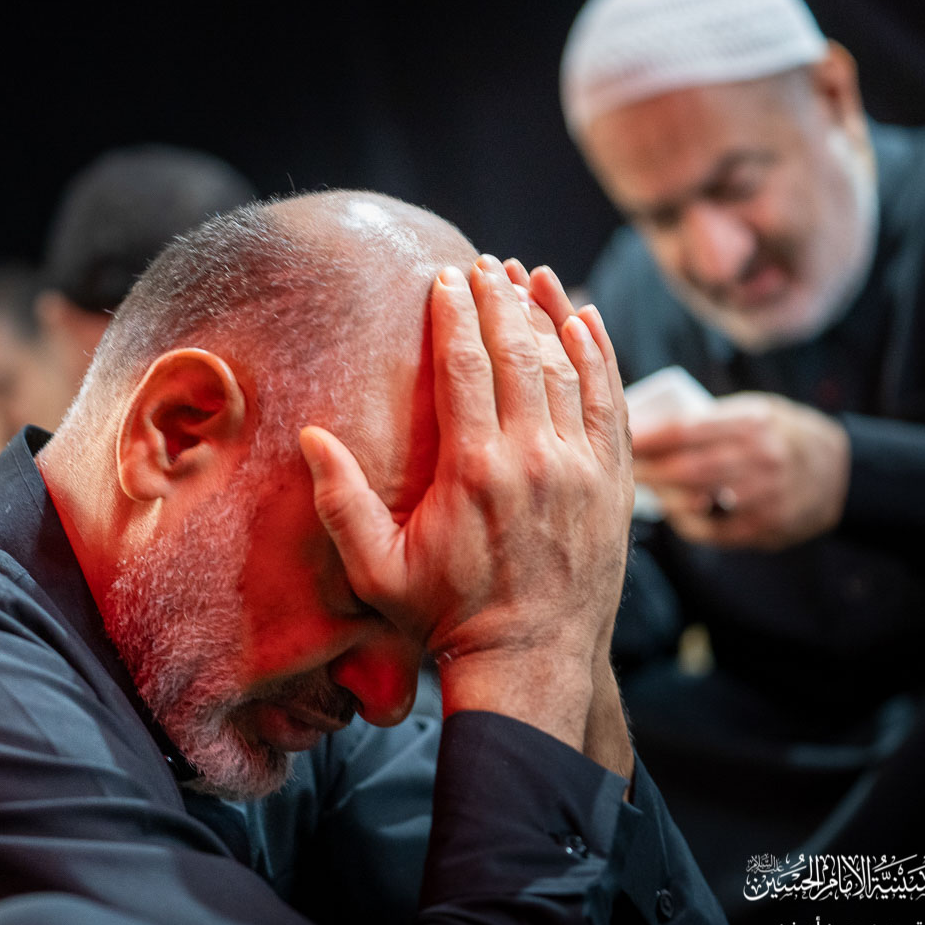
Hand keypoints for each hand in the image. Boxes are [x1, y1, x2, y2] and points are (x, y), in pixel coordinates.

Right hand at [299, 255, 632, 767]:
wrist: (531, 662)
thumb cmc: (447, 616)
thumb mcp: (378, 570)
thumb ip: (342, 503)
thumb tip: (311, 437)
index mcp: (474, 471)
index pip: (466, 366)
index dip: (456, 314)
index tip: (446, 278)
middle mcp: (534, 459)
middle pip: (519, 353)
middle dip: (500, 299)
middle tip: (485, 263)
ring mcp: (582, 468)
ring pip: (568, 367)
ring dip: (548, 315)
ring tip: (529, 275)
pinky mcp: (613, 483)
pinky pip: (609, 401)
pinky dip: (599, 356)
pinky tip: (585, 322)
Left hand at [632, 392, 849, 549]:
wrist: (841, 472)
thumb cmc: (782, 434)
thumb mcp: (756, 410)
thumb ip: (711, 419)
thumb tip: (648, 428)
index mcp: (754, 422)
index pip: (686, 430)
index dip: (648, 437)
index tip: (622, 439)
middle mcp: (762, 458)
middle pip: (686, 468)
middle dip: (646, 470)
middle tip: (621, 469)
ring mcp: (766, 496)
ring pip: (696, 501)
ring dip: (662, 496)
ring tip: (642, 489)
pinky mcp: (767, 527)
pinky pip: (713, 531)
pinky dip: (687, 523)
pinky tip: (674, 512)